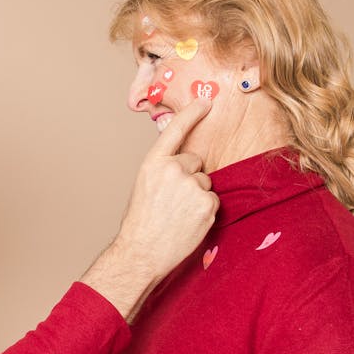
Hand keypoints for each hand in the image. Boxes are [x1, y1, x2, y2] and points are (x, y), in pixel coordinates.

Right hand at [82, 98, 218, 319]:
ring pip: (205, 182)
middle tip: (173, 200)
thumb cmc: (140, 222)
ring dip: (197, 195)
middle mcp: (174, 170)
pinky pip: (213, 200)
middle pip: (195, 161)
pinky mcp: (207, 204)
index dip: (192, 113)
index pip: (176, 130)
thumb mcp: (144, 185)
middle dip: (190, 176)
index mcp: (154, 163)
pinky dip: (204, 210)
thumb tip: (184, 162)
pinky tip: (188, 222)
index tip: (206, 100)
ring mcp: (192, 187)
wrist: (141, 252)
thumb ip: (163, 169)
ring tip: (178, 214)